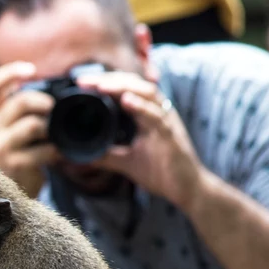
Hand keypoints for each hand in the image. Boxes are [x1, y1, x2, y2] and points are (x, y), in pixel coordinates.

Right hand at [0, 61, 59, 197]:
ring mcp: (1, 146)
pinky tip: (60, 152)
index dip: (11, 72)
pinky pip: (42, 150)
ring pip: (32, 125)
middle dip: (45, 102)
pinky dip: (56, 150)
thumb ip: (31, 107)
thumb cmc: (25, 148)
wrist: (16, 184)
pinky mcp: (13, 164)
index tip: (32, 70)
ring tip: (59, 134)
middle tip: (57, 109)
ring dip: (52, 127)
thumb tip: (63, 87)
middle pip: (20, 102)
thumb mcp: (20, 124)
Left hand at [76, 71, 206, 209]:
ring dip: (122, 87)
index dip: (104, 83)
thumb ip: (106, 155)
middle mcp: (158, 112)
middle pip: (134, 84)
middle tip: (84, 81)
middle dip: (108, 79)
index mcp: (148, 114)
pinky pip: (156, 117)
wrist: (187, 189)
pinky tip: (126, 100)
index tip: (81, 83)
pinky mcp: (171, 135)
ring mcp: (166, 121)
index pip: (125, 89)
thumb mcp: (126, 162)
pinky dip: (141, 107)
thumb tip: (81, 156)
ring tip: (100, 85)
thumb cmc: (162, 172)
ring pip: (146, 94)